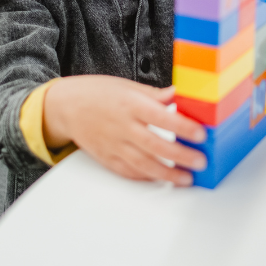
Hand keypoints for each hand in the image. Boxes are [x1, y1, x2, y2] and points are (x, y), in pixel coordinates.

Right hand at [43, 76, 207, 185]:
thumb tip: (179, 94)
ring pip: (142, 164)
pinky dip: (146, 177)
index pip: (160, 116)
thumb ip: (154, 95)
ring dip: (167, 173)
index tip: (200, 134)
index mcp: (129, 104)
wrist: (65, 107)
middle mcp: (122, 126)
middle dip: (180, 156)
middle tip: (200, 162)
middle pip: (155, 145)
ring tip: (186, 178)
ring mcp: (113, 145)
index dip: (182, 126)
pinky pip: (128, 171)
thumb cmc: (96, 93)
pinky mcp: (107, 158)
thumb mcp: (127, 86)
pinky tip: (161, 179)